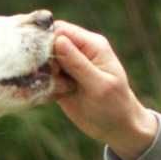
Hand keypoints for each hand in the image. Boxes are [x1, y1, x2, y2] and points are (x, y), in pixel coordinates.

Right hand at [48, 20, 157, 159]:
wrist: (118, 129)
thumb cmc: (115, 106)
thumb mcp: (98, 85)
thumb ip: (78, 63)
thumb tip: (58, 40)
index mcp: (91, 45)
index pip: (61, 31)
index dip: (47, 40)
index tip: (43, 60)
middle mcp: (78, 51)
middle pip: (48, 43)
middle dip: (42, 59)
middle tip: (52, 79)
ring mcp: (68, 66)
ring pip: (42, 61)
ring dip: (43, 75)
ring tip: (60, 90)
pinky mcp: (60, 81)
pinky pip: (43, 77)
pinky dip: (42, 86)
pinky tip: (54, 97)